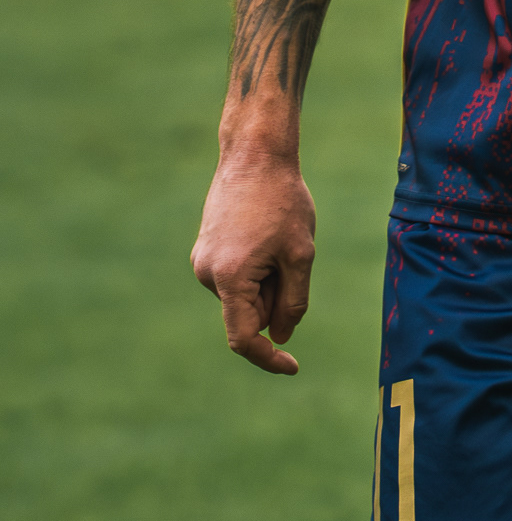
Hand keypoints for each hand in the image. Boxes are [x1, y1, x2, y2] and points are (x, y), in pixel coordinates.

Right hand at [191, 151, 316, 374]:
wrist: (254, 153)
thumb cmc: (282, 200)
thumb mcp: (300, 253)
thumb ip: (293, 303)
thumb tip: (279, 338)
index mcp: (230, 278)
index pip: (244, 338)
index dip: (268, 358)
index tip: (293, 366)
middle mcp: (206, 274)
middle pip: (249, 313)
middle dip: (276, 298)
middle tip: (292, 256)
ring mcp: (202, 260)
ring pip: (244, 294)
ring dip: (267, 279)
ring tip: (275, 236)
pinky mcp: (204, 249)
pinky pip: (236, 276)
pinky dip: (256, 266)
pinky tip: (264, 232)